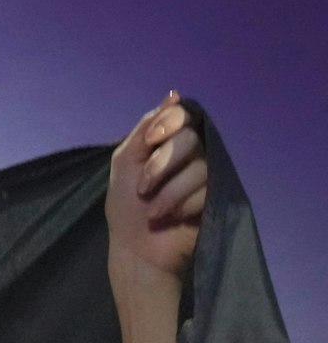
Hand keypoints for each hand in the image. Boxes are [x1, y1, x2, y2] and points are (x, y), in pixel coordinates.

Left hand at [106, 92, 206, 280]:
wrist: (136, 249)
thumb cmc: (125, 208)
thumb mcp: (125, 162)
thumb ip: (144, 130)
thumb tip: (174, 94)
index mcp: (169, 144)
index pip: (183, 115)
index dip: (168, 123)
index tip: (148, 143)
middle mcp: (192, 155)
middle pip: (192, 138)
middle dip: (162, 163)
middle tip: (143, 186)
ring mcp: (208, 177)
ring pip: (200, 166)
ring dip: (168, 191)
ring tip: (153, 210)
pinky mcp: (217, 198)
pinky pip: (207, 189)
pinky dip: (182, 204)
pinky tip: (171, 218)